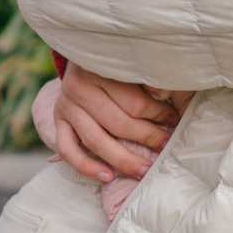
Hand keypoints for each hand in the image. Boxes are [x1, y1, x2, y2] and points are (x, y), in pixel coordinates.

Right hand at [53, 62, 183, 182]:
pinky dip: (86, 166)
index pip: (135, 102)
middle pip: (117, 123)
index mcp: (100, 69)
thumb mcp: (131, 63)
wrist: (83, 56)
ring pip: (95, 140)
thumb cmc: (117, 62)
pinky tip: (107, 176)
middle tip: (165, 146)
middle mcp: (79, 87)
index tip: (175, 121)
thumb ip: (148, 80)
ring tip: (143, 170)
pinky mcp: (57, 121)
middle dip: (146, 137)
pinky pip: (68, 150)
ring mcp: (66, 106)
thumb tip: (172, 101)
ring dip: (122, 159)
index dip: (159, 115)